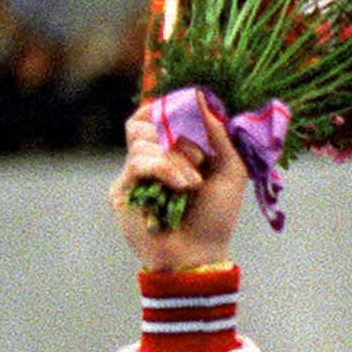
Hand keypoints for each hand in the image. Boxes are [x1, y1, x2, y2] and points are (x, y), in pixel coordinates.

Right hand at [111, 97, 246, 270]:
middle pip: (143, 121)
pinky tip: (182, 187)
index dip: (169, 107)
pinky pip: (137, 161)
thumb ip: (218, 133)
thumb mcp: (230, 169)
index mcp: (172, 151)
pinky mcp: (121, 190)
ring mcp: (133, 174)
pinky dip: (164, 169)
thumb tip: (201, 96)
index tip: (191, 111)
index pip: (155, 114)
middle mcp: (149, 159)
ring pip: (142, 140)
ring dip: (175, 158)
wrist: (199, 254)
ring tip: (193, 184)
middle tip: (198, 154)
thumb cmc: (216, 216)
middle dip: (175, 132)